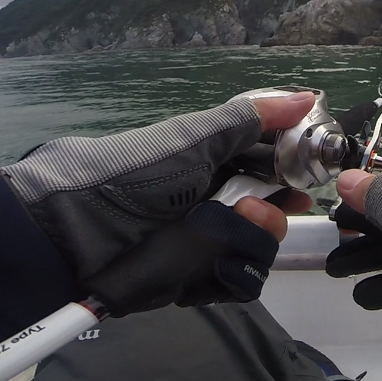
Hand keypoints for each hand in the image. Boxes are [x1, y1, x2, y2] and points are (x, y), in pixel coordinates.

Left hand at [1, 90, 315, 314]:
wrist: (70, 235)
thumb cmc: (132, 176)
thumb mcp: (190, 140)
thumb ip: (250, 120)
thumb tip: (308, 96)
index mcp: (212, 163)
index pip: (269, 166)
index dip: (292, 169)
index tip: (310, 171)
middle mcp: (214, 205)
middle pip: (272, 213)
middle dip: (273, 212)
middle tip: (264, 209)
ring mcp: (206, 246)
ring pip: (259, 251)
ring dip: (250, 242)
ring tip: (221, 235)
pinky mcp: (196, 283)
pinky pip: (237, 284)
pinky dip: (229, 275)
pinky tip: (212, 265)